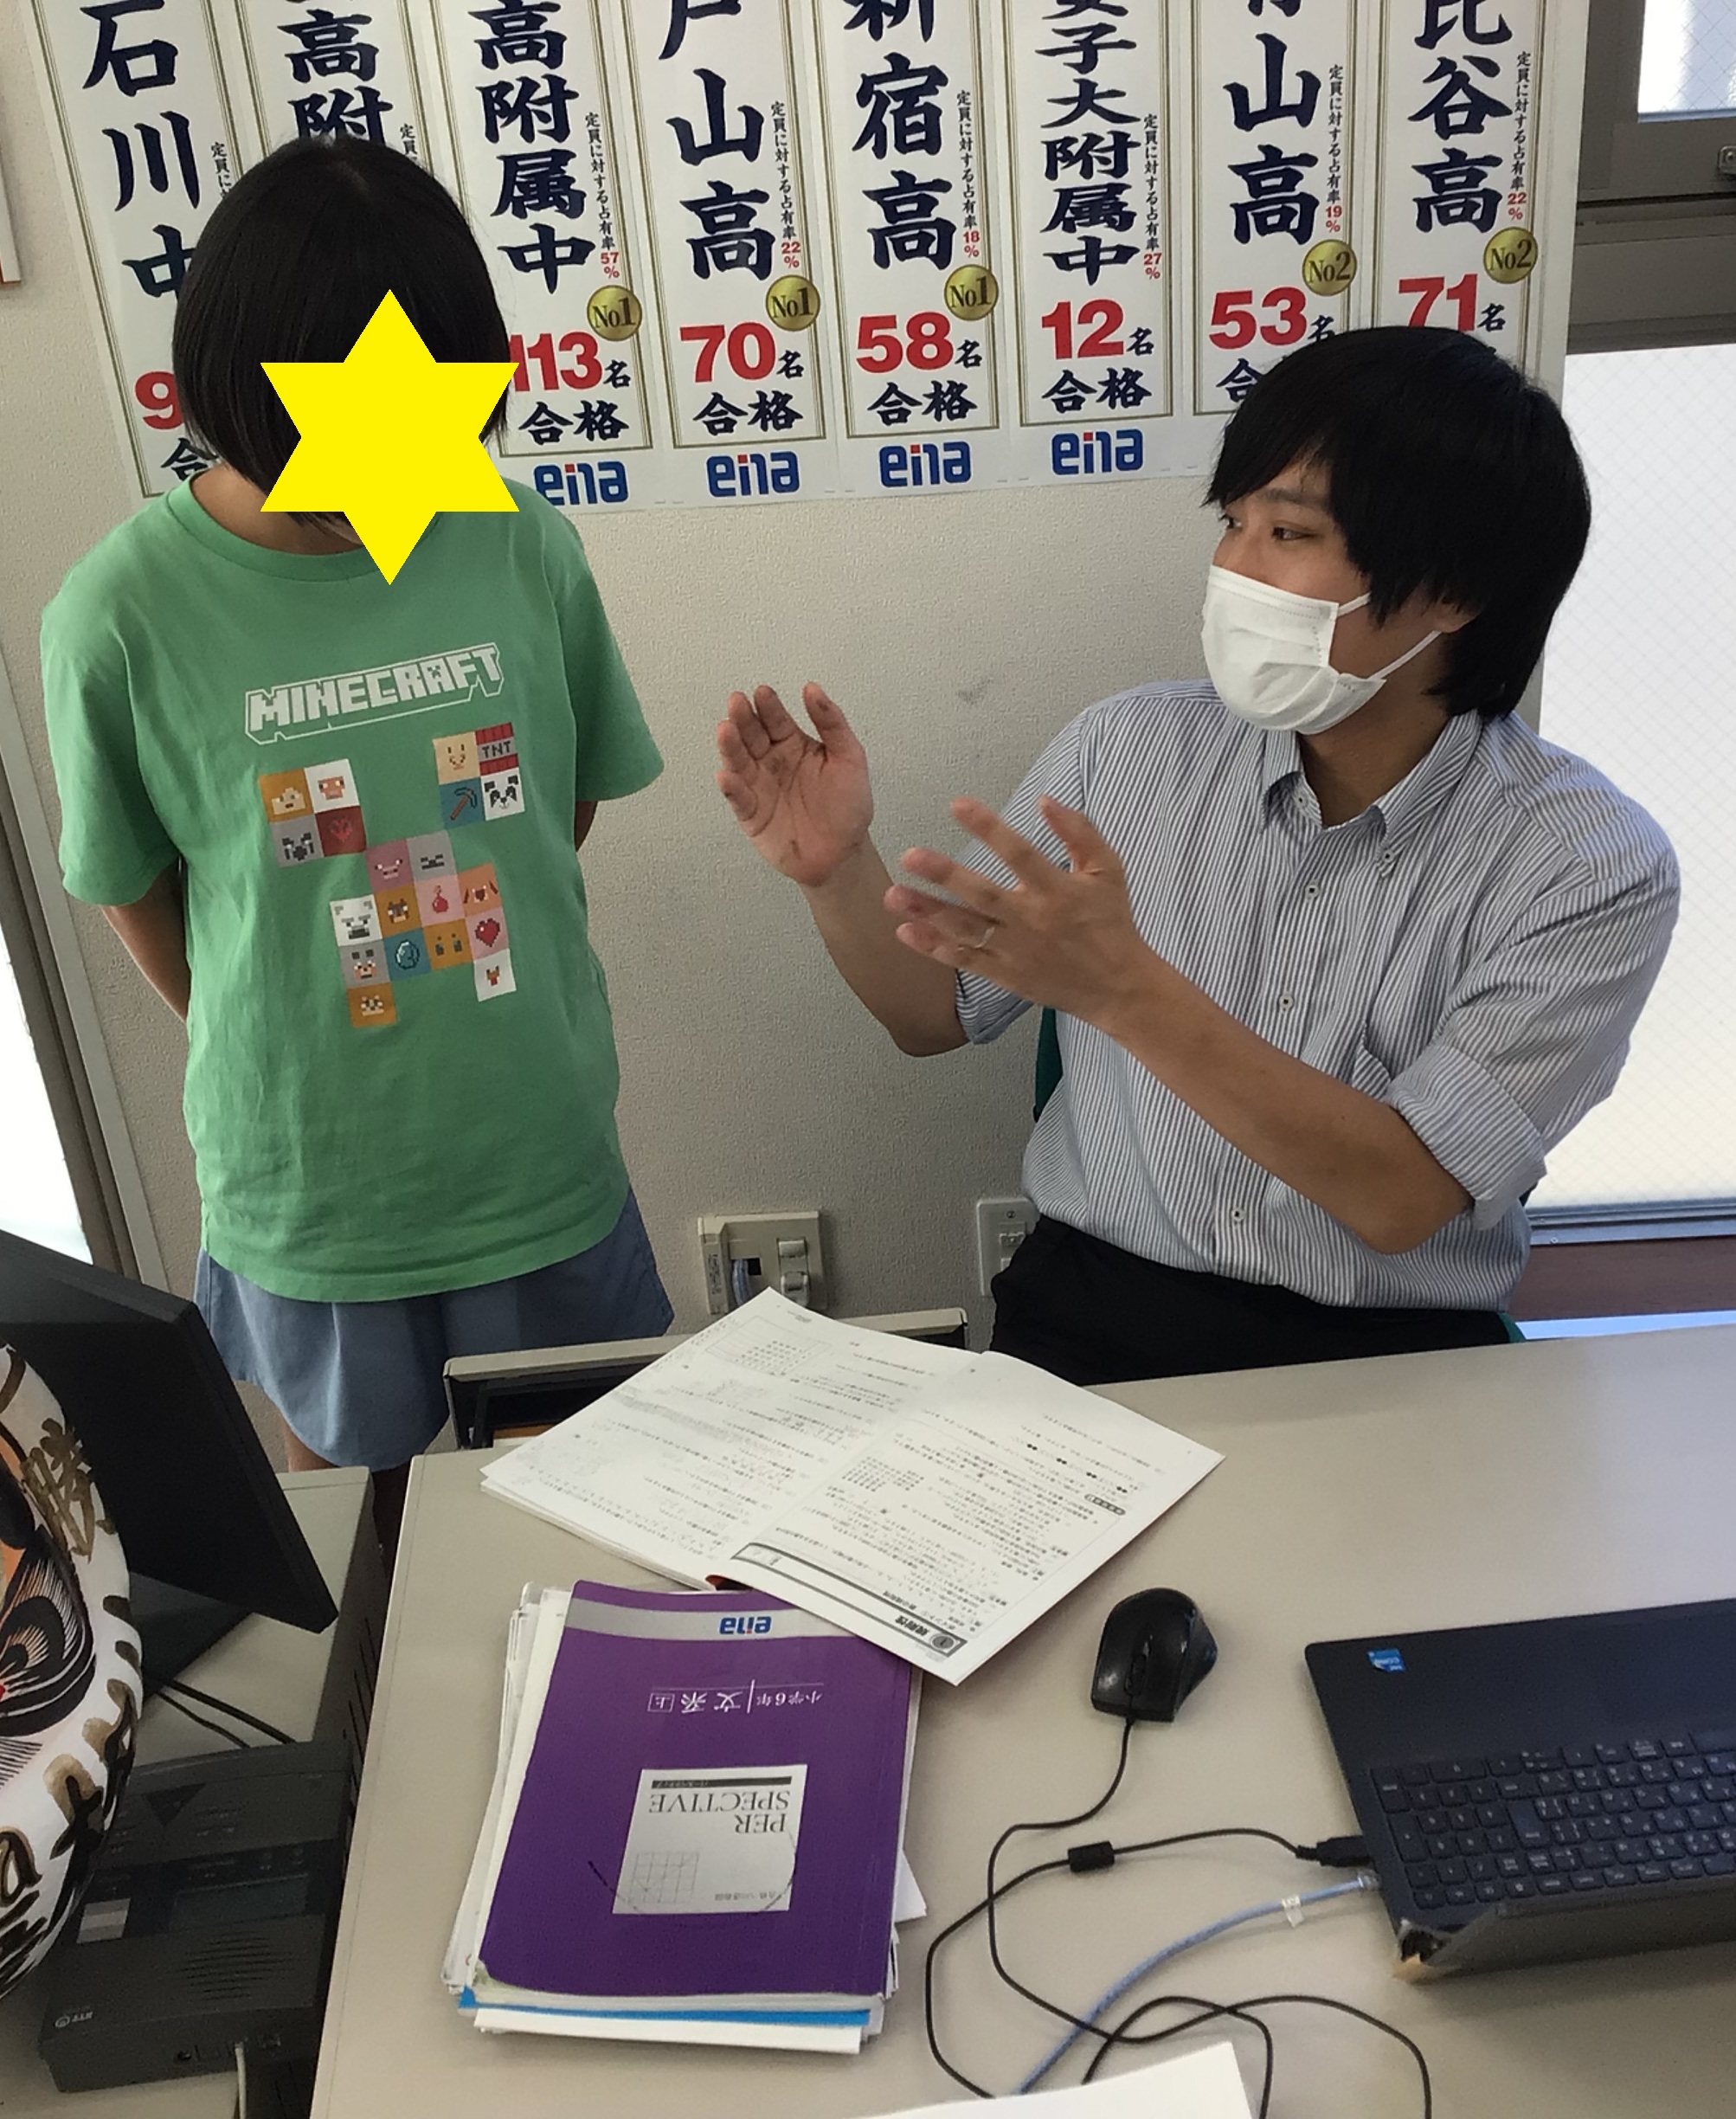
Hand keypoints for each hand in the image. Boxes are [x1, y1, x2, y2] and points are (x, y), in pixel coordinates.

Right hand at [716, 683, 873, 889]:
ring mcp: (758, 787)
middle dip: (743, 719)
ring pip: (739, 762)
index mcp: (793, 745)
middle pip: (752, 736)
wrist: (844, 852)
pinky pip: (738, 799)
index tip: (763, 692)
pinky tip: (726, 775)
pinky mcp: (751, 814)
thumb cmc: (848, 806)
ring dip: (730, 746)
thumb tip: (811, 688)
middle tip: (737, 703)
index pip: (776, 720)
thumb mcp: (850, 758)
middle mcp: (771, 762)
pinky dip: (731, 788)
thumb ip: (832, 723)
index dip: (769, 706)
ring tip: (725, 730)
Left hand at [886, 795, 1155, 1029]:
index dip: (988, 828)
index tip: (957, 805)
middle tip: (910, 855)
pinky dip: (935, 948)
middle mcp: (1033, 921)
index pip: (1019, 853)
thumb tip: (1046, 800)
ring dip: (927, 912)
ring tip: (892, 895)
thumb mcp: (1109, 870)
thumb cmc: (1112, 922)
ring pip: (965, 929)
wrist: (1118, 987)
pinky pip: (966, 960)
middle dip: (945, 875)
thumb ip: (1080, 832)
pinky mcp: (1006, 976)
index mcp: (1058, 891)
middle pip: (982, 895)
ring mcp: (1016, 951)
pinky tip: (906, 931)